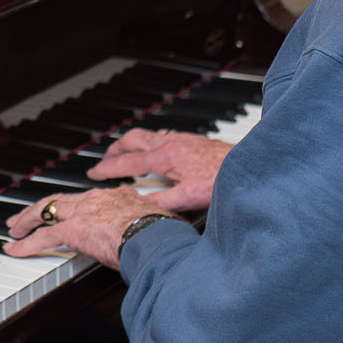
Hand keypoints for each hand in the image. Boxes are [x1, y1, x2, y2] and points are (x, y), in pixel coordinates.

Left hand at [4, 186, 155, 269]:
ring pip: (46, 211)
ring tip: (14, 228)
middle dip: (40, 208)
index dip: (74, 206)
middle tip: (25, 216)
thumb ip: (149, 225)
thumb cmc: (164, 235)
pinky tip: (14, 249)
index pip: (88, 199)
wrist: (156, 237)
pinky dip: (26, 243)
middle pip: (60, 200)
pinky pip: (43, 237)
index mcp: (116, 197)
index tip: (66, 211)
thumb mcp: (158, 223)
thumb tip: (158, 236)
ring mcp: (82, 213)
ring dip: (27, 220)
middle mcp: (95, 199)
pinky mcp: (73, 230)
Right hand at [87, 128, 231, 212]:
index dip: (108, 168)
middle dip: (115, 149)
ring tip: (126, 153)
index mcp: (165, 158)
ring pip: (148, 135)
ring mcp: (181, 139)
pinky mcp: (192, 139)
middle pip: (133, 139)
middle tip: (105, 159)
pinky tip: (157, 150)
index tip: (94, 173)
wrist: (248, 163)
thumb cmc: (222, 180)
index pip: (128, 163)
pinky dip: (150, 142)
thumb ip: (162, 202)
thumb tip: (141, 207)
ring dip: (132, 143)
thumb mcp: (189, 198)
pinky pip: (162, 135)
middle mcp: (170, 144)